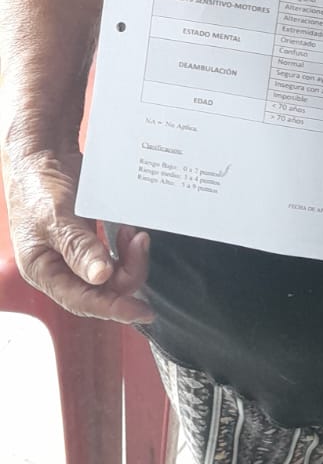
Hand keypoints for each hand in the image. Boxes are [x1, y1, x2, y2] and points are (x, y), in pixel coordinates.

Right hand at [3, 146, 154, 323]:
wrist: (43, 152)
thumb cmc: (39, 184)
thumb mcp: (56, 216)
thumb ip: (78, 247)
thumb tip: (101, 277)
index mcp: (43, 270)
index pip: (82, 301)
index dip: (113, 308)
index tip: (143, 311)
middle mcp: (59, 267)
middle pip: (101, 290)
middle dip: (127, 271)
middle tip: (141, 242)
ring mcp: (74, 254)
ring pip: (111, 274)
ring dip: (128, 258)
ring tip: (135, 234)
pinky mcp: (87, 239)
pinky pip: (112, 255)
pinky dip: (125, 247)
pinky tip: (128, 230)